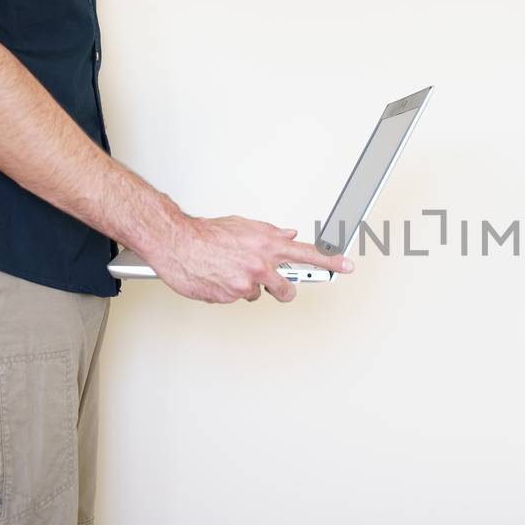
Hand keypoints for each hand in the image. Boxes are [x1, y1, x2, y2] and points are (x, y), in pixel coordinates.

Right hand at [141, 215, 353, 303]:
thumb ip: (269, 233)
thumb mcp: (244, 225)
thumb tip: (288, 236)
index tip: (347, 266)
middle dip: (282, 289)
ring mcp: (246, 284)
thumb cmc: (207, 234)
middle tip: (270, 282)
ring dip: (247, 286)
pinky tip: (217, 277)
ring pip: (258, 294)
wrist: (177, 243)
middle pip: (287, 289)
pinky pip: (236, 298)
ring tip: (228, 270)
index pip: (307, 253)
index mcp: (267, 245)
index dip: (330, 261)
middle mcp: (260, 266)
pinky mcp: (229, 297)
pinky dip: (228, 290)